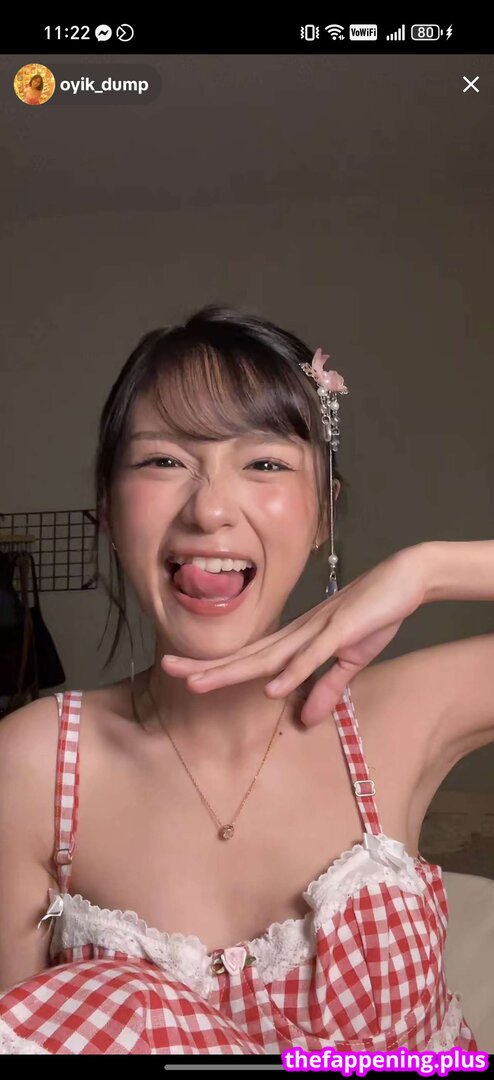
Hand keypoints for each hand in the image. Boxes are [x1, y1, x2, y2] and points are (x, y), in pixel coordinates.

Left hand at [161, 546, 428, 726]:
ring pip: (268, 656)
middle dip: (207, 664)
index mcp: (296, 641)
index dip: (216, 666)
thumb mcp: (349, 660)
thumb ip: (325, 688)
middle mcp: (297, 634)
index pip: (249, 658)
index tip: (184, 673)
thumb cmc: (373, 615)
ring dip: (234, 671)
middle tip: (167, 669)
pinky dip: (292, 672)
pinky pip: (313, 656)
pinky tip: (271, 688)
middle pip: (247, 655)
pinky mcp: (342, 631)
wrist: (404, 580)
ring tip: (199, 684)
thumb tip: (303, 720)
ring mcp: (317, 631)